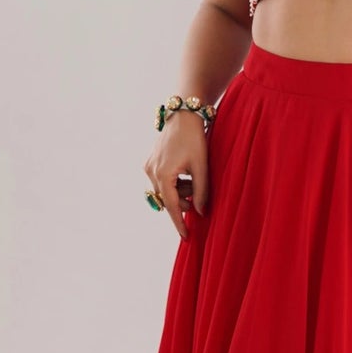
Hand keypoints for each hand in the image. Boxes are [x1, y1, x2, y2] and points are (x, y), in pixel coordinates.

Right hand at [145, 110, 209, 240]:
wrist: (184, 115)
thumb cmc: (195, 139)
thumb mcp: (202, 166)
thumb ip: (202, 191)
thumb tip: (200, 212)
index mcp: (164, 175)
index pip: (172, 207)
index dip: (180, 223)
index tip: (186, 237)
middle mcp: (152, 172)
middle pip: (169, 199)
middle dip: (184, 201)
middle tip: (199, 190)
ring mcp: (149, 167)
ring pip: (165, 191)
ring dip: (180, 190)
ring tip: (194, 176)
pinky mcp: (150, 162)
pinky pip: (162, 180)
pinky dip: (175, 182)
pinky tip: (185, 171)